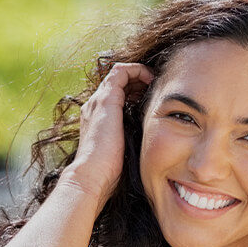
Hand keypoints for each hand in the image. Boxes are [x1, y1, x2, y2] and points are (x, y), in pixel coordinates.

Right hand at [61, 62, 154, 203]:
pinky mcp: (106, 99)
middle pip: (117, 83)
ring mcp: (98, 101)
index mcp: (96, 119)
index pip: (115, 95)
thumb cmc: (108, 172)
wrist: (91, 176)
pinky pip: (122, 71)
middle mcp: (94, 106)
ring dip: (139, 74)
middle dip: (137, 81)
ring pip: (119, 74)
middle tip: (155, 87)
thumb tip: (151, 144)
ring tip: (155, 81)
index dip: (134, 92)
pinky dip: (137, 70)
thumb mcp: (122, 151)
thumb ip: (131, 141)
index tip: (151, 99)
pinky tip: (151, 79)